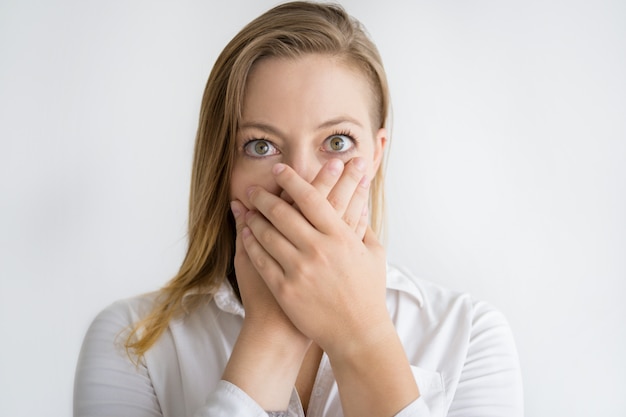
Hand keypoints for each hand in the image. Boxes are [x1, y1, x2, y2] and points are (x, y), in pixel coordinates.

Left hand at [242, 162, 389, 355]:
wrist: (357, 333)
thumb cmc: (368, 293)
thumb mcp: (374, 255)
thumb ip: (364, 227)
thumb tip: (360, 203)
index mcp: (341, 237)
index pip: (311, 198)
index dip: (292, 180)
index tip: (279, 170)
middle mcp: (319, 250)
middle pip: (283, 213)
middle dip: (265, 196)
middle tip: (254, 187)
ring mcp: (300, 270)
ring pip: (268, 235)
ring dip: (254, 217)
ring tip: (247, 208)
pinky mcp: (286, 289)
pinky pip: (262, 260)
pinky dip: (251, 243)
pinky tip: (246, 233)